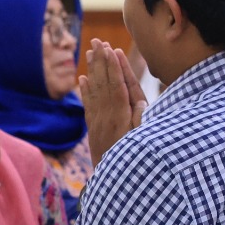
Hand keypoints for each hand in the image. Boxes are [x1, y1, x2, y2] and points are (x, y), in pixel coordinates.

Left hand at [80, 39, 146, 165]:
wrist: (112, 183)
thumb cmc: (134, 161)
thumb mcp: (143, 139)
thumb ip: (142, 119)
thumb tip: (141, 100)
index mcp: (121, 116)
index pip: (117, 85)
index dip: (114, 67)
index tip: (111, 50)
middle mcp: (107, 115)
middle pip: (104, 83)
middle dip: (101, 61)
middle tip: (96, 41)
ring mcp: (98, 121)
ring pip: (94, 91)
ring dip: (92, 71)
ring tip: (90, 52)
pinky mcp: (93, 128)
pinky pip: (88, 105)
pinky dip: (85, 91)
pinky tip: (82, 79)